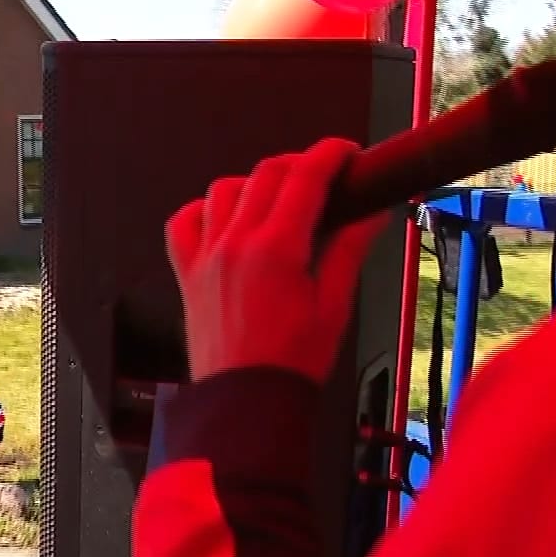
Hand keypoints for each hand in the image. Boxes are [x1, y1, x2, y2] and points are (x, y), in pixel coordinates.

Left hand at [164, 138, 392, 384]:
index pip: (305, 176)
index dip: (331, 154)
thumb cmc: (291, 363)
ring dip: (255, 184)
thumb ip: (349, 250)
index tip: (347, 153)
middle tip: (323, 177)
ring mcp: (206, 256)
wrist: (245, 404)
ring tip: (278, 201)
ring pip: (225, 190)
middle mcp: (235, 243)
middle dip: (299, 164)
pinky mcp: (187, 273)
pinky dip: (205, 210)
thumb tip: (371, 212)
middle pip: (266, 173)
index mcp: (276, 249)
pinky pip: (184, 222)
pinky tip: (226, 221)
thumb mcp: (334, 306)